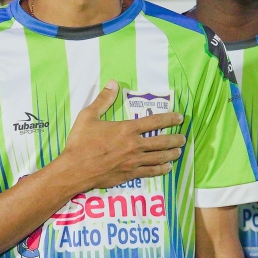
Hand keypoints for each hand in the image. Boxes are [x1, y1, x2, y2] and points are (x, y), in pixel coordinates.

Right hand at [53, 81, 184, 193]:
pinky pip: (150, 172)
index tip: (179, 118)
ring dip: (172, 154)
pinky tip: (168, 168)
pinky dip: (161, 169)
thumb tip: (113, 83)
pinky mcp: (130, 174)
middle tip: (183, 138)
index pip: (154, 122)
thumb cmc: (80, 142)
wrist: (75, 169)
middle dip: (175, 139)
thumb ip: (103, 100)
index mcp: (126, 129)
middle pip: (162, 142)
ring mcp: (134, 162)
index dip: (169, 119)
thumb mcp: (88, 116)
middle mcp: (134, 145)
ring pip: (159, 158)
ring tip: (179, 151)